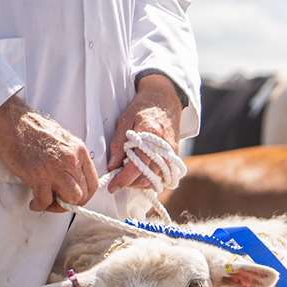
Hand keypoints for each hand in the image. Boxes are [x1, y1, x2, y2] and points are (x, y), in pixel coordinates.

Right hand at [0, 95, 98, 212]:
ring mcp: (55, 168)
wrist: (9, 120)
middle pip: (83, 194)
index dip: (85, 196)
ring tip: (47, 203)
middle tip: (58, 202)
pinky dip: (40, 206)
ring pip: (70, 199)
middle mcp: (71, 160)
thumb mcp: (62, 139)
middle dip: (71, 203)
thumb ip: (71, 158)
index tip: (73, 199)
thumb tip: (74, 178)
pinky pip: (45, 200)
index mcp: (79, 151)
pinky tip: (34, 203)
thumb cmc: (31, 128)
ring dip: (59, 207)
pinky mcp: (37, 175)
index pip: (93, 183)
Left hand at [106, 73, 182, 190]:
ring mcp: (172, 154)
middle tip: (117, 179)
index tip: (113, 186)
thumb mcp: (125, 121)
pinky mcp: (175, 157)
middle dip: (131, 182)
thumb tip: (112, 166)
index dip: (123, 179)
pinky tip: (140, 172)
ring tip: (127, 174)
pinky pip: (163, 175)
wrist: (165, 100)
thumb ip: (118, 144)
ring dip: (140, 181)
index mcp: (151, 137)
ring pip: (156, 179)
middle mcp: (164, 149)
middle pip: (147, 177)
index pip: (137, 167)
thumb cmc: (143, 108)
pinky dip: (151, 178)